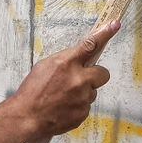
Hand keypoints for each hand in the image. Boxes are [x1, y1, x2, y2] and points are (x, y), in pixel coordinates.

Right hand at [9, 21, 119, 137]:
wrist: (27, 118)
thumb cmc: (32, 92)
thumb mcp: (45, 66)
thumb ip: (66, 61)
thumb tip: (79, 59)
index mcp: (66, 63)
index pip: (90, 45)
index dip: (104, 34)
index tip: (114, 25)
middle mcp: (78, 79)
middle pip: (103, 73)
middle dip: (95, 75)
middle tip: (82, 79)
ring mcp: (83, 97)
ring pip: (92, 91)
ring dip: (83, 93)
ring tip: (63, 97)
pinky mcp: (83, 112)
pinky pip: (86, 105)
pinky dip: (77, 106)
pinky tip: (64, 107)